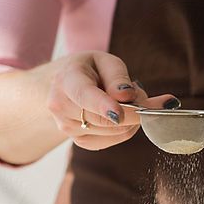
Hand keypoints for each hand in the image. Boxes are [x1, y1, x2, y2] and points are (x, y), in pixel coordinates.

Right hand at [46, 51, 179, 150]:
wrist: (65, 86)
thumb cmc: (89, 70)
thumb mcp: (104, 61)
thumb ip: (117, 76)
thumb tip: (127, 96)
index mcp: (67, 81)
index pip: (85, 96)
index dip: (104, 106)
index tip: (119, 114)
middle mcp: (62, 107)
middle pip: (106, 120)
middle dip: (135, 109)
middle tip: (141, 92)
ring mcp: (69, 128)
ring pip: (117, 131)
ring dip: (132, 117)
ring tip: (125, 99)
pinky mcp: (82, 142)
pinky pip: (115, 139)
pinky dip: (126, 127)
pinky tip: (120, 113)